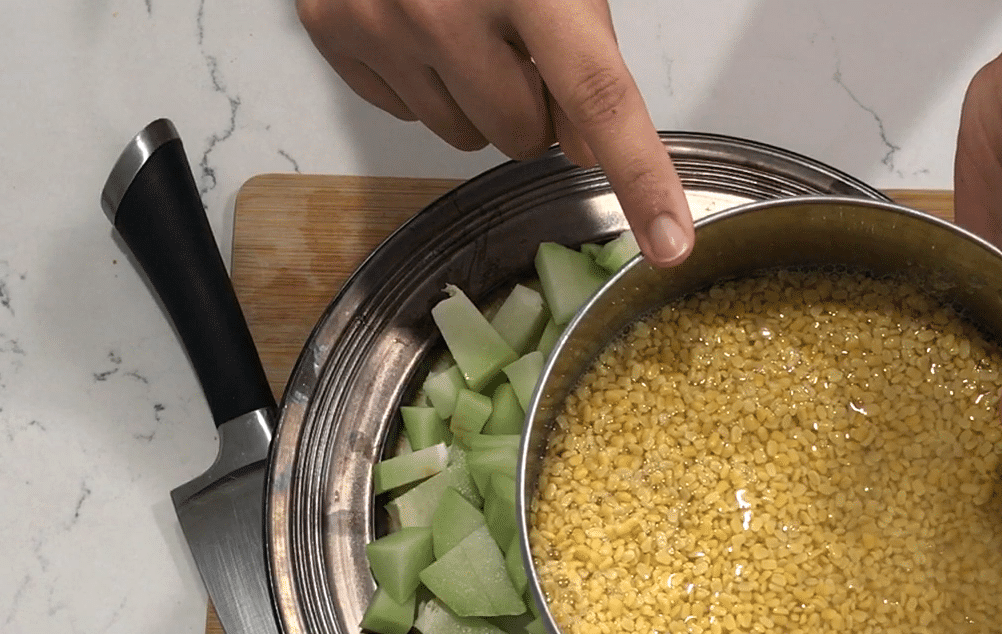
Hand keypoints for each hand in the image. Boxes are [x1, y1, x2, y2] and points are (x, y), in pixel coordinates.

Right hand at [297, 0, 694, 264]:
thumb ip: (585, 53)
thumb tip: (588, 149)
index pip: (598, 96)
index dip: (640, 174)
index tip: (669, 242)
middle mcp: (446, 9)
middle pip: (523, 136)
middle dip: (535, 107)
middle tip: (522, 47)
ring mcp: (381, 23)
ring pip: (461, 135)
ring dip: (477, 99)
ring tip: (467, 27)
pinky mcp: (332, 29)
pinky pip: (402, 112)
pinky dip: (422, 82)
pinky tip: (421, 27)